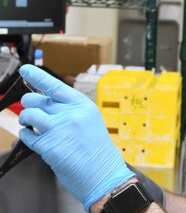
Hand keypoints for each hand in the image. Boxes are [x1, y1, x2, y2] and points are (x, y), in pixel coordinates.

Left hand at [18, 64, 134, 211]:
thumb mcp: (89, 119)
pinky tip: (33, 138)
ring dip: (26, 119)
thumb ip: (69, 109)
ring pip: (28, 115)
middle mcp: (70, 113)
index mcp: (81, 104)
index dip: (37, 76)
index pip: (54, 86)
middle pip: (36, 100)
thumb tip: (46, 103)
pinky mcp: (48, 146)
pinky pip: (27, 135)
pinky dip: (26, 135)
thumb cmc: (97, 147)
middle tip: (32, 109)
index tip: (25, 69)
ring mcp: (58, 129)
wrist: (103, 172)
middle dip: (29, 103)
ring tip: (31, 125)